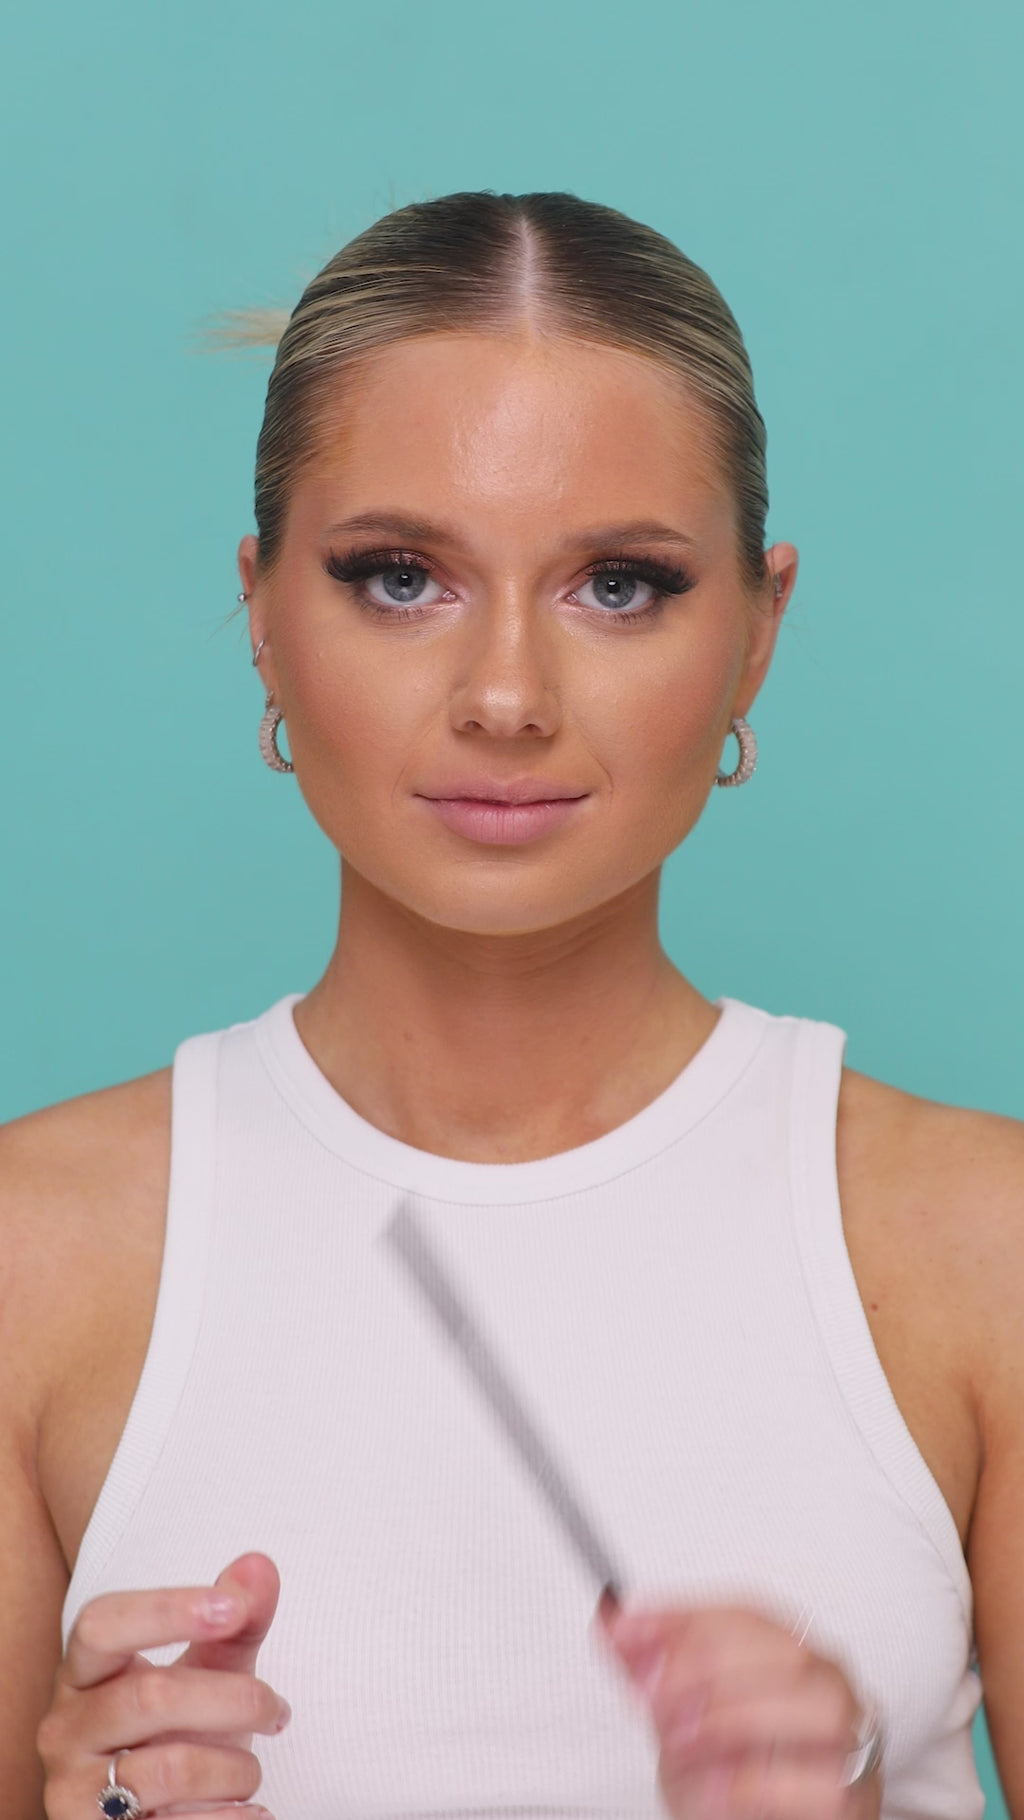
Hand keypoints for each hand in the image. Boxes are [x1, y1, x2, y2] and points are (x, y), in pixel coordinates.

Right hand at [38, 1552, 289, 1819]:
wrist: (147, 1817)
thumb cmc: (173, 1733)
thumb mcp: (208, 1672)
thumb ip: (236, 1621)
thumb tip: (259, 1566)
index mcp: (84, 1672)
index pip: (102, 1625)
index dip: (166, 1611)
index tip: (232, 1608)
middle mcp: (66, 1729)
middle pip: (150, 1696)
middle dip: (233, 1699)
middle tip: (275, 1708)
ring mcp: (75, 1791)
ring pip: (170, 1768)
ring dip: (235, 1768)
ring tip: (250, 1771)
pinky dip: (230, 1818)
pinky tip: (251, 1811)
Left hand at [597, 1597, 881, 1819]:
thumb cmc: (734, 1772)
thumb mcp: (681, 1721)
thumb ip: (652, 1675)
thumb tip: (611, 1625)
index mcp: (789, 1652)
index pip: (747, 1612)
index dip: (683, 1614)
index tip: (627, 1627)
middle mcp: (828, 1684)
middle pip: (787, 1650)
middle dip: (709, 1663)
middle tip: (653, 1691)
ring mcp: (851, 1739)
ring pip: (819, 1705)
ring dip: (738, 1716)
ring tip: (682, 1740)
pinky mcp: (853, 1798)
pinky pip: (821, 1783)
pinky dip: (757, 1782)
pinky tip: (713, 1788)